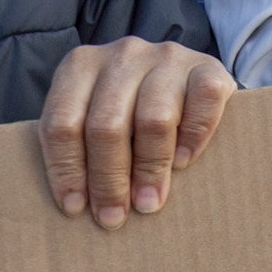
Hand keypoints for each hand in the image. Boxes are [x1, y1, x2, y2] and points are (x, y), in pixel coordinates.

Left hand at [39, 38, 234, 229]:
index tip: (74, 207)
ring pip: (153, 120)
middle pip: (106, 126)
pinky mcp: (209, 66)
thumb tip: (78, 206)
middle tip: (113, 217)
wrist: (186, 76)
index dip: (66, 170)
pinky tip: (184, 161)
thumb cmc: (130, 108)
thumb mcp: (95, 115)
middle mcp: (123, 54)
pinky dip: (193, 137)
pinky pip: (203, 104)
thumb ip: (83, 145)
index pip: (62, 122)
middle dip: (108, 179)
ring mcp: (168, 57)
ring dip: (149, 169)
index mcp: (81, 65)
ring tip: (148, 202)